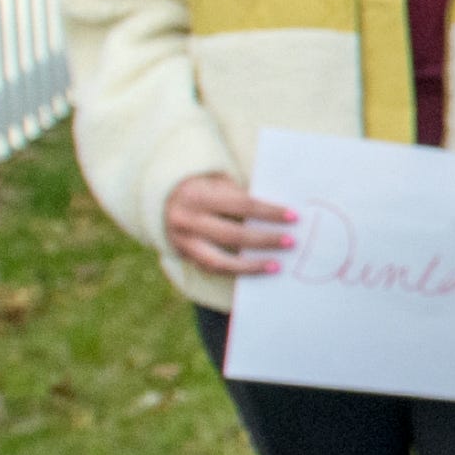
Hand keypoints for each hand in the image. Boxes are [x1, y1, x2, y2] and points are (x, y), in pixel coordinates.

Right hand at [163, 173, 290, 277]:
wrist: (162, 198)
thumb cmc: (203, 188)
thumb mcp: (217, 183)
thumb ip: (241, 197)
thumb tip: (281, 215)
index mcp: (197, 195)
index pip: (241, 205)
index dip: (269, 212)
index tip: (293, 217)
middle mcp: (185, 220)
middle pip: (232, 234)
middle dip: (265, 239)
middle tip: (291, 242)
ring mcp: (182, 242)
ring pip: (219, 260)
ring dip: (251, 265)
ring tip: (277, 265)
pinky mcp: (183, 256)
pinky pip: (212, 269)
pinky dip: (236, 272)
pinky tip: (256, 270)